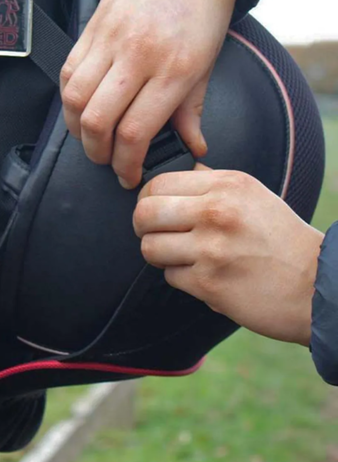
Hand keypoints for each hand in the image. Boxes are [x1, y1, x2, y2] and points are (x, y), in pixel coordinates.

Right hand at [60, 0, 238, 187]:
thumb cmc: (202, 10)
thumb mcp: (208, 62)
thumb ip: (192, 109)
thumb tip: (190, 148)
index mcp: (175, 68)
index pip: (134, 132)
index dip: (126, 165)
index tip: (129, 175)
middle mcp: (138, 55)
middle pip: (97, 120)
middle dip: (97, 153)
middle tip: (107, 161)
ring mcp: (110, 39)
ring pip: (74, 98)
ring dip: (77, 128)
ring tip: (90, 138)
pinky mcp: (90, 28)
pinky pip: (68, 72)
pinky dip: (70, 98)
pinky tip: (82, 107)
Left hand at [133, 166, 322, 345]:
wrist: (317, 284)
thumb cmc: (280, 239)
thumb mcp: (251, 194)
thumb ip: (208, 183)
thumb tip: (170, 177)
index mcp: (226, 185)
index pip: (158, 182)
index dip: (147, 198)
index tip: (154, 209)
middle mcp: (217, 212)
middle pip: (144, 213)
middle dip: (142, 226)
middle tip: (154, 233)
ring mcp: (211, 248)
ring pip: (150, 247)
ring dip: (160, 255)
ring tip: (180, 256)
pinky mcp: (209, 282)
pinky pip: (170, 277)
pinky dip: (181, 278)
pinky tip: (203, 275)